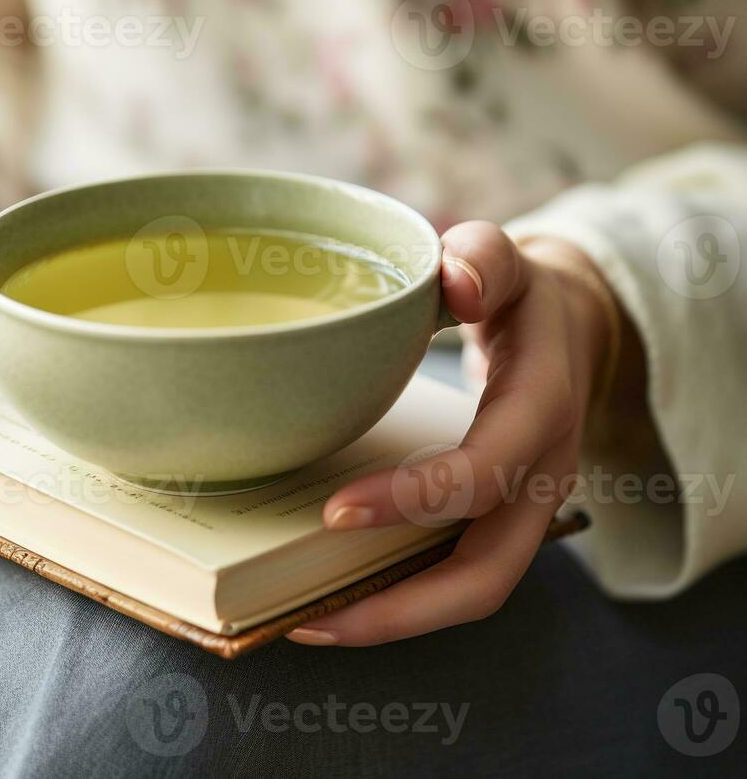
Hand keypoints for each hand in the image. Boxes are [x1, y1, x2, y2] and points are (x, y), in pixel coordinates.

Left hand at [288, 221, 616, 646]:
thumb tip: (456, 281)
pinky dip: (402, 594)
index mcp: (542, 408)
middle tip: (306, 607)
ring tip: (306, 619)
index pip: (486, 472)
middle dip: (400, 604)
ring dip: (394, 618)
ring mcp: (526, 506)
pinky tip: (335, 588)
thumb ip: (484, 256)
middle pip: (488, 574)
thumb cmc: (522, 295)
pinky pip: (457, 573)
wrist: (570, 330)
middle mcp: (543, 475)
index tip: (336, 513)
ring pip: (473, 592)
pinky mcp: (502, 517)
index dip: (417, 500)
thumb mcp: (510, 259)